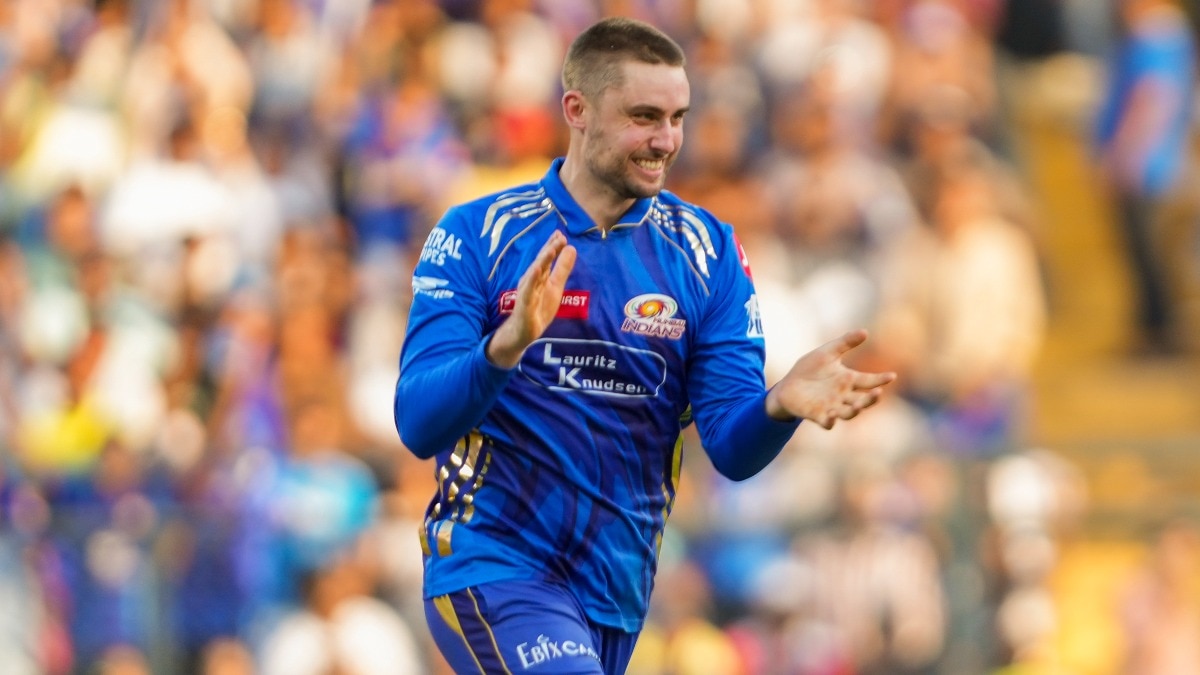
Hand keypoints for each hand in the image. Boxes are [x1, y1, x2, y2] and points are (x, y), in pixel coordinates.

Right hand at [486, 231, 576, 367]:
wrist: (522, 332)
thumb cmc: (538, 308)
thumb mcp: (555, 286)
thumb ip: (562, 268)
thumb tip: (571, 248)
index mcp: (540, 276)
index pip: (546, 258)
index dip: (553, 246)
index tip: (561, 233)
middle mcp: (532, 281)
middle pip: (541, 262)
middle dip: (549, 249)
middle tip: (559, 236)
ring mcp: (527, 292)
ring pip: (535, 274)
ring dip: (542, 261)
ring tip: (551, 249)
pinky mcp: (524, 304)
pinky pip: (528, 291)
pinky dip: (532, 280)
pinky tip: (537, 270)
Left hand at [765, 329, 896, 429]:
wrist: (788, 385)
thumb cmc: (810, 369)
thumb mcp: (828, 352)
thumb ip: (845, 342)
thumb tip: (865, 331)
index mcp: (848, 380)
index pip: (868, 380)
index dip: (880, 379)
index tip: (892, 376)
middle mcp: (844, 396)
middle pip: (863, 400)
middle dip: (871, 398)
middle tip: (878, 392)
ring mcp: (832, 407)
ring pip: (849, 413)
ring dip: (855, 410)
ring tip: (859, 406)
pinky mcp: (818, 415)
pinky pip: (828, 422)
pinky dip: (831, 420)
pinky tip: (832, 414)